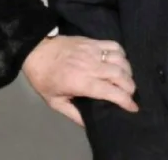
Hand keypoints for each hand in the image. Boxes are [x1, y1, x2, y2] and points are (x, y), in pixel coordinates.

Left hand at [22, 35, 137, 125]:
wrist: (34, 51)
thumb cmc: (44, 78)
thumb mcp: (54, 102)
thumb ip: (73, 114)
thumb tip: (89, 125)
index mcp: (82, 82)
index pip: (112, 92)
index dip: (126, 101)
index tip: (133, 108)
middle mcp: (90, 66)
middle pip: (121, 75)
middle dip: (130, 88)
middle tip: (130, 95)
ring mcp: (92, 51)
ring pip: (120, 60)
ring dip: (127, 71)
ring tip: (126, 80)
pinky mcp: (91, 41)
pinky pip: (114, 45)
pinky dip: (122, 54)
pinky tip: (120, 62)